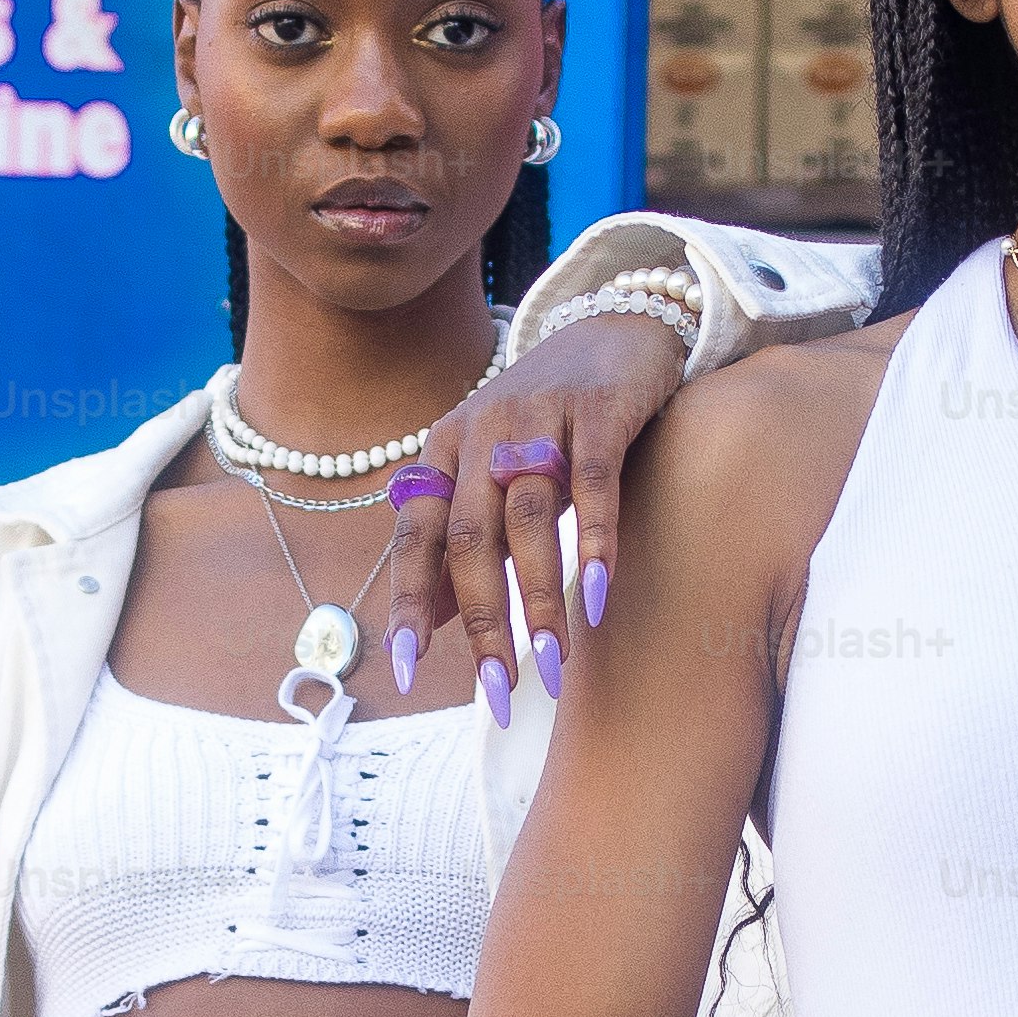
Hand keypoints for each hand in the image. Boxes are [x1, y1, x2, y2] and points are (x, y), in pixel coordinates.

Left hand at [380, 309, 692, 703]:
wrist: (612, 327)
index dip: (409, 602)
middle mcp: (480, 433)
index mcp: (444, 452)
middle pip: (468, 538)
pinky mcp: (598, 407)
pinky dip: (593, 539)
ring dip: (538, 597)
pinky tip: (598, 594)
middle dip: (482, 620)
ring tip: (552, 660)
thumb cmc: (546, 422)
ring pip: (526, 518)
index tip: (404, 669)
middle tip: (497, 689)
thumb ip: (463, 546)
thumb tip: (432, 628)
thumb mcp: (493, 476)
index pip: (416, 537)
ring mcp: (537, 416)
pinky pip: (592, 480)